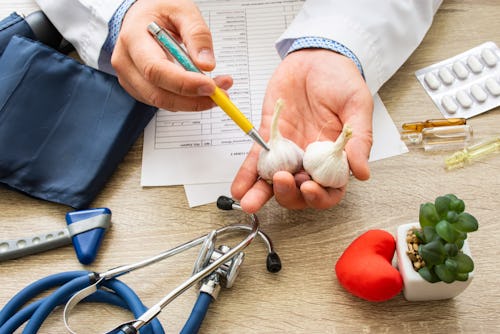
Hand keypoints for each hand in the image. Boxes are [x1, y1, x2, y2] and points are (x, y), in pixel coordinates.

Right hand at [111, 0, 232, 110]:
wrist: (141, 15)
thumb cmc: (159, 10)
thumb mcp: (182, 10)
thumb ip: (197, 35)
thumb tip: (206, 65)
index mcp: (133, 38)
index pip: (155, 69)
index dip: (184, 83)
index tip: (210, 86)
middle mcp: (126, 62)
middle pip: (158, 93)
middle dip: (193, 99)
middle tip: (220, 93)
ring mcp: (130, 78)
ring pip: (162, 102)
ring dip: (192, 102)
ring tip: (216, 88)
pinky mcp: (138, 88)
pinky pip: (163, 102)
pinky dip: (185, 100)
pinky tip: (199, 89)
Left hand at [231, 49, 372, 211]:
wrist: (316, 58)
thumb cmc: (341, 81)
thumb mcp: (357, 106)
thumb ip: (360, 139)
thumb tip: (362, 172)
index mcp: (334, 158)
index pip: (329, 190)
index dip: (320, 197)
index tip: (310, 189)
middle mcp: (309, 160)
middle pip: (298, 191)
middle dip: (288, 194)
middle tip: (283, 181)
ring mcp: (288, 152)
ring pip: (273, 182)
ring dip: (261, 194)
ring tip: (249, 201)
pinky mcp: (269, 139)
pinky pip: (256, 161)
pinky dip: (246, 175)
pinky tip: (239, 188)